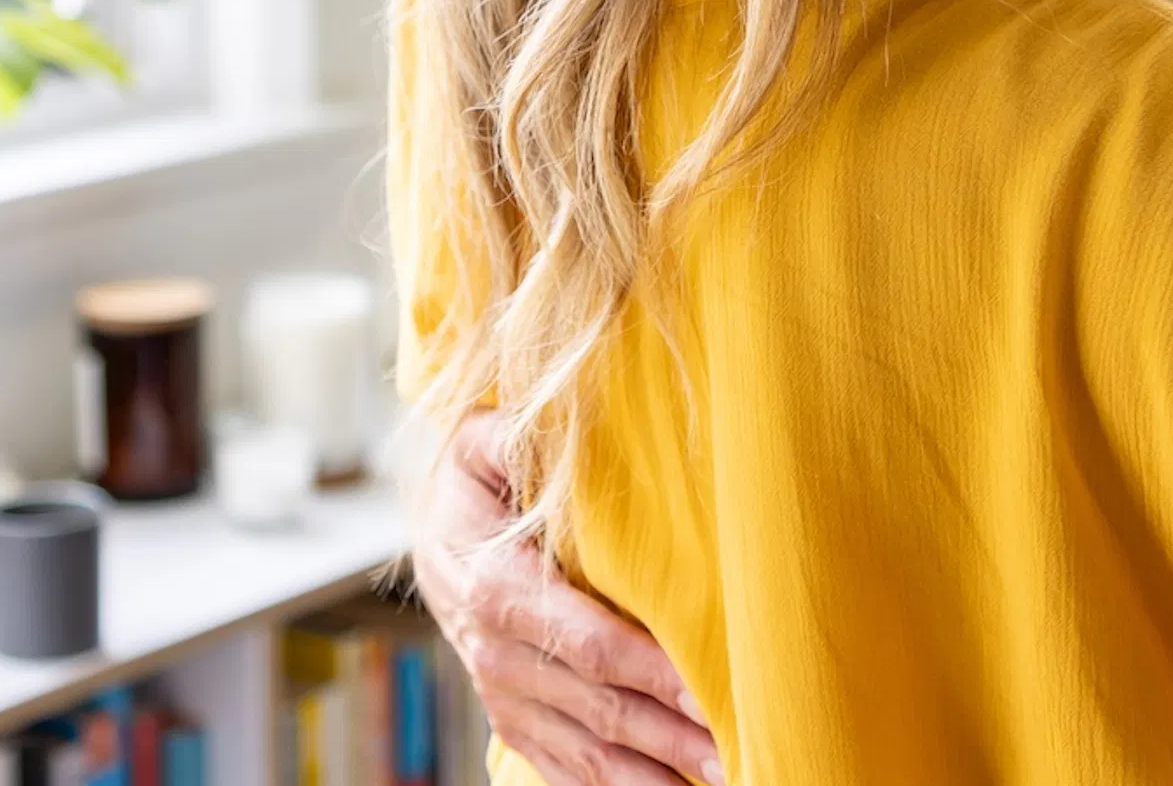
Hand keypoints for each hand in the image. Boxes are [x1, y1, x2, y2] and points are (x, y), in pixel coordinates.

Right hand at [411, 410, 722, 784]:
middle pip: (602, 709)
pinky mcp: (518, 725)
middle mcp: (499, 657)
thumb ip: (511, 436)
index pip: (587, 641)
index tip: (707, 687)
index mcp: (495, 590)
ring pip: (592, 755)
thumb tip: (547, 421)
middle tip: (742, 751)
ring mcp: (507, 699)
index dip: (650, 670)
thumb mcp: (479, 442)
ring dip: (659, 775)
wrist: (430, 538)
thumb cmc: (475, 482)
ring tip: (727, 780)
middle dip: (674, 735)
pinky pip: (570, 774)